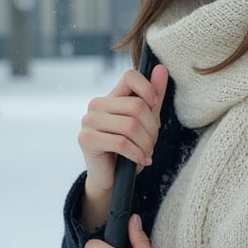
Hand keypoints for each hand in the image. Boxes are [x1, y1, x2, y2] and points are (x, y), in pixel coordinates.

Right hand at [78, 64, 168, 196]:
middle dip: (152, 128)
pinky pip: (121, 142)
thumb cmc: (128, 149)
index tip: (154, 104)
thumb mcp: (145, 122)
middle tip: (152, 143)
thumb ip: (153, 97)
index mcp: (111, 97)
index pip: (130, 76)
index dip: (147, 88)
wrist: (110, 178)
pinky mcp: (86, 138)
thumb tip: (161, 68)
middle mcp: (97, 105)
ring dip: (146, 144)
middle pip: (137, 106)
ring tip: (147, 153)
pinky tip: (141, 161)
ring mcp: (89, 120)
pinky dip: (137, 154)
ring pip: (130, 125)